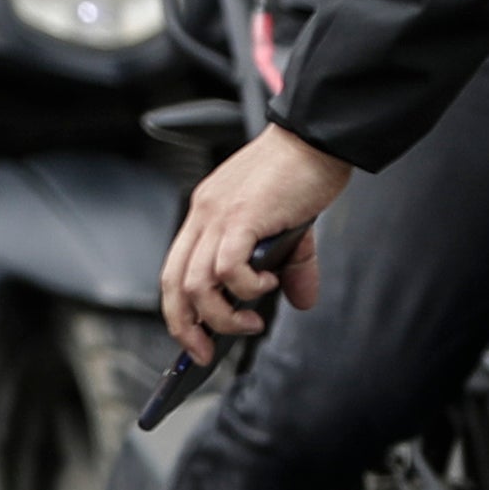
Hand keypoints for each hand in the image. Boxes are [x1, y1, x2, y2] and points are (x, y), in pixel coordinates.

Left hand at [159, 123, 349, 362]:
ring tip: (251, 319)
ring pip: (197, 283)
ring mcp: (218, 216)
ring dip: (221, 314)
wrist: (315, 136)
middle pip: (173, 285)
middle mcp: (202, 217)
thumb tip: (302, 302)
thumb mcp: (292, 230)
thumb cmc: (300, 174)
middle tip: (206, 352)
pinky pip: (227, 265)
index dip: (177, 312)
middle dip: (185, 327)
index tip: (191, 342)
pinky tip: (268, 283)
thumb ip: (292, 268)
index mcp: (204, 217)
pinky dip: (245, 285)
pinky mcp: (242, 216)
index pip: (173, 272)